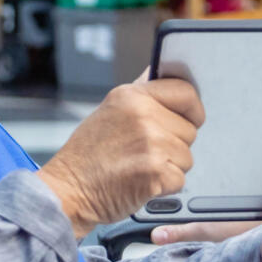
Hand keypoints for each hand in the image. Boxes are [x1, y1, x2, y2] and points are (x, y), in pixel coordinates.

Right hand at [37, 73, 204, 237]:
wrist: (68, 190)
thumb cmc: (87, 155)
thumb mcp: (110, 109)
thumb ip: (141, 94)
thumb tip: (160, 70)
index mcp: (132, 96)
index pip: (186, 92)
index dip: (192, 109)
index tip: (188, 119)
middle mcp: (143, 115)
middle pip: (190, 129)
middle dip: (174, 144)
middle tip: (144, 151)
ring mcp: (151, 142)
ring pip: (187, 156)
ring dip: (169, 166)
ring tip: (139, 166)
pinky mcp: (155, 171)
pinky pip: (180, 178)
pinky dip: (164, 185)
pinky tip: (141, 181)